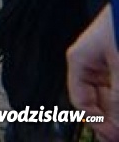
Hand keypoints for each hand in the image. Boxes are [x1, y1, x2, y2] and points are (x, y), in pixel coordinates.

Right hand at [69, 5, 118, 139]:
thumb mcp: (118, 65)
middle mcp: (90, 62)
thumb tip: (112, 126)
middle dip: (109, 118)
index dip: (96, 122)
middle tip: (118, 134)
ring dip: (116, 109)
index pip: (80, 101)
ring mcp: (106, 61)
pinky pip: (115, 86)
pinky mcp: (116, 59)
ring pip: (109, 94)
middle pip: (95, 100)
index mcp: (78, 60)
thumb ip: (116, 97)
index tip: (112, 136)